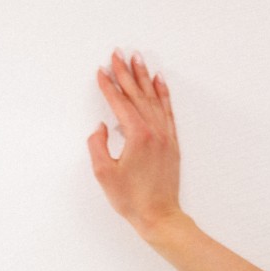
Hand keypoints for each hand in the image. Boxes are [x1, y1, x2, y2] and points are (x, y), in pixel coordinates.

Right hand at [87, 48, 182, 236]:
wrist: (160, 217)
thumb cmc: (132, 200)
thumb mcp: (104, 173)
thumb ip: (97, 145)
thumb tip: (101, 128)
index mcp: (137, 136)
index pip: (120, 103)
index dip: (108, 86)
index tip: (100, 70)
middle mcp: (154, 132)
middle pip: (137, 95)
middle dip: (125, 73)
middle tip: (117, 53)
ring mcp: (165, 137)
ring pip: (154, 99)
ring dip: (144, 77)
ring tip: (137, 58)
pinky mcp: (172, 144)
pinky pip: (167, 111)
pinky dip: (163, 94)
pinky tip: (159, 81)